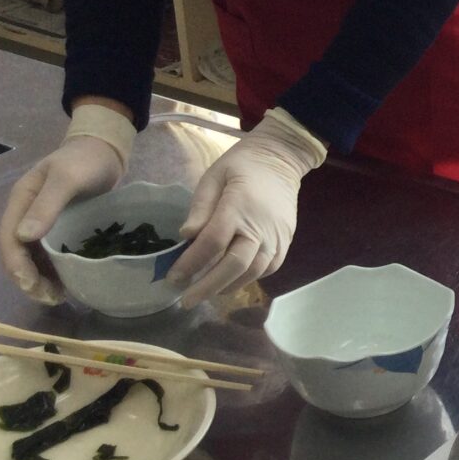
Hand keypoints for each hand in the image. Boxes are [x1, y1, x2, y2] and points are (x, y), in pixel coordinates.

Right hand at [0, 103, 134, 301]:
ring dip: (41, 279)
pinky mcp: (60, 229)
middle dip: (28, 279)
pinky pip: (50, 255)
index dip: (17, 265)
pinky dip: (55, 272)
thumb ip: (47, 205)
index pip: (8, 240)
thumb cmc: (86, 160)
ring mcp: (42, 223)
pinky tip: (68, 285)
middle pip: (18, 254)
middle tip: (50, 298)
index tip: (31, 285)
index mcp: (21, 202)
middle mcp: (26, 215)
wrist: (105, 149)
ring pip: (33, 259)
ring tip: (59, 297)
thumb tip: (23, 237)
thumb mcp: (67, 178)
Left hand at [168, 108, 325, 304]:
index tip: (173, 277)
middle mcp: (260, 226)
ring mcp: (276, 236)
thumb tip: (186, 236)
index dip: (191, 263)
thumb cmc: (241, 165)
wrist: (282, 159)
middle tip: (186, 301)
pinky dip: (249, 279)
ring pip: (253, 271)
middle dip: (208, 286)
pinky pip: (268, 268)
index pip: (212, 242)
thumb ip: (200, 207)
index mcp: (238, 206)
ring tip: (206, 293)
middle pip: (234, 264)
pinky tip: (231, 282)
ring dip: (227, 286)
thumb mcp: (213, 177)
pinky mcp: (286, 241)